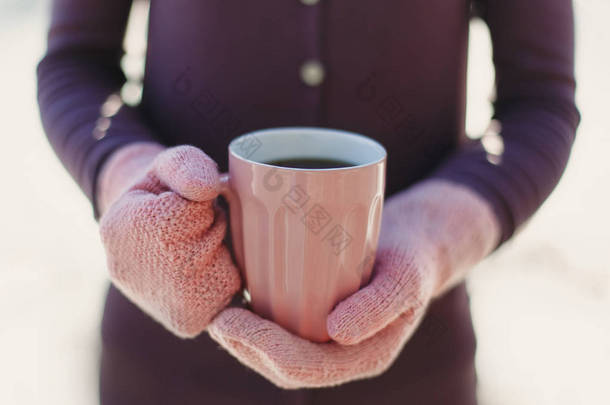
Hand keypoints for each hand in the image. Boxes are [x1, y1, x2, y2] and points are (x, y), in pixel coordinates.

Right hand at [99, 144, 240, 337]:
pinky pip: (230, 292)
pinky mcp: (187, 321)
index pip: (185, 213)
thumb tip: (205, 189)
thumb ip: (187, 164)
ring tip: (196, 247)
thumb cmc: (167, 194)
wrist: (151, 236)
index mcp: (119, 228)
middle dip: (210, 229)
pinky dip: (228, 277)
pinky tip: (205, 271)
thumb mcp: (171, 164)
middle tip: (192, 229)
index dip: (197, 205)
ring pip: (221, 269)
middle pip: (204, 245)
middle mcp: (131, 273)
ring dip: (220, 253)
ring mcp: (154, 302)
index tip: (180, 206)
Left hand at [208, 179, 499, 387]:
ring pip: (278, 352)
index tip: (229, 320)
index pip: (306, 368)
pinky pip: (283, 329)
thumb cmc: (412, 259)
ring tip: (218, 312)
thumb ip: (381, 304)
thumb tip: (337, 331)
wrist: (416, 246)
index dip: (263, 350)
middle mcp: (342, 354)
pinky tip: (237, 296)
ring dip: (245, 340)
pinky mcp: (319, 318)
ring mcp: (330, 339)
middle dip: (246, 348)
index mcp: (364, 356)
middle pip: (284, 366)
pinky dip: (257, 320)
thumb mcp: (405, 277)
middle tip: (216, 317)